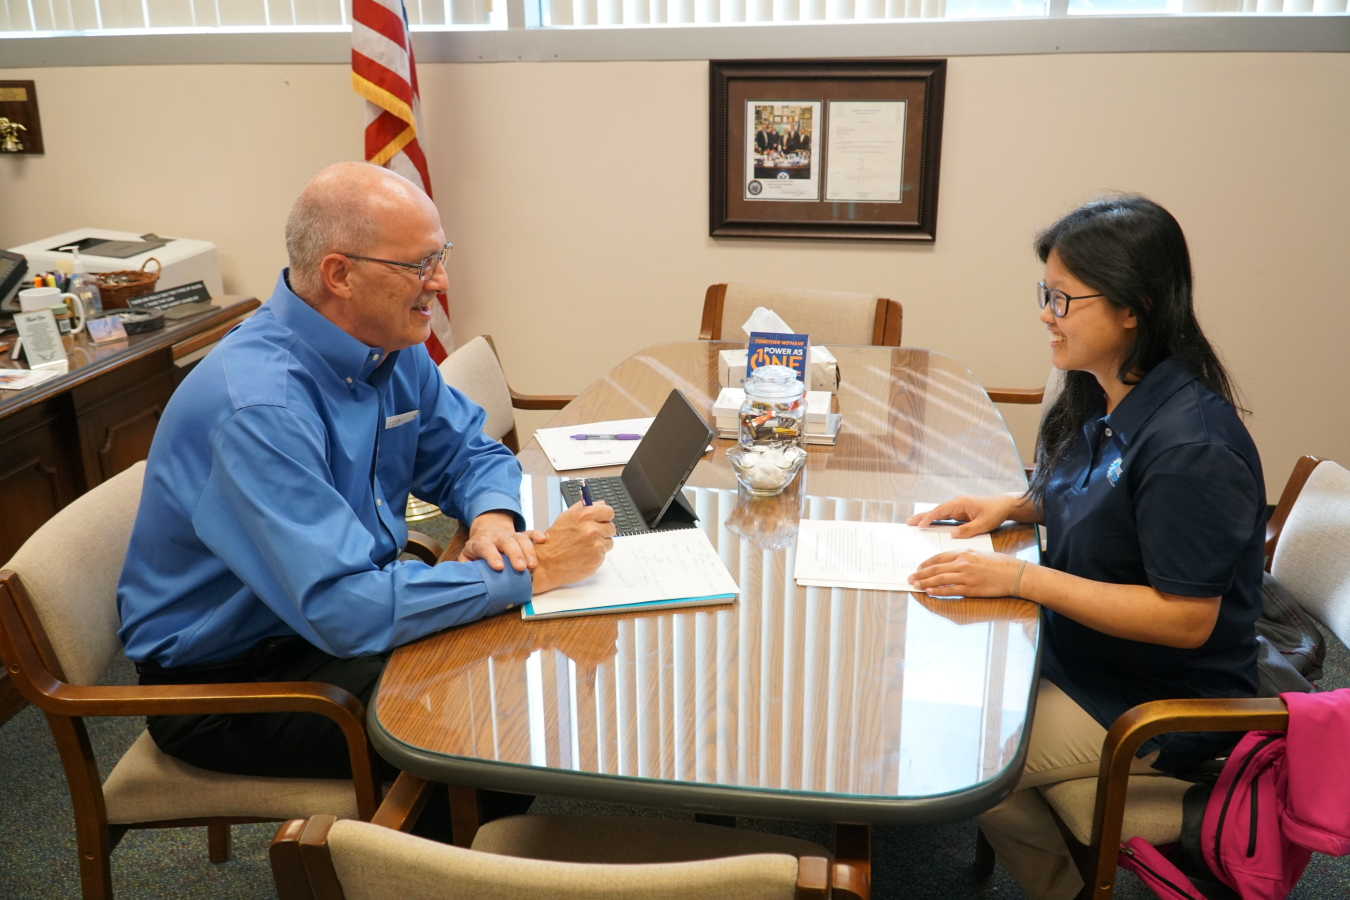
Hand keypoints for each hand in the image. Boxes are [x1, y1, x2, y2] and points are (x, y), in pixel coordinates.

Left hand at [460, 511, 545, 572]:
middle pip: (506, 541)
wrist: (486, 531)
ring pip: (520, 538)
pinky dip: (536, 535)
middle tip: (521, 567)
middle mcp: (496, 536)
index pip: (486, 547)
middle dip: (515, 554)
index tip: (499, 567)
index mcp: (481, 542)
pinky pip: (529, 532)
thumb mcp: (466, 557)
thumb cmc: (477, 550)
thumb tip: (466, 579)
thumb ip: (464, 566)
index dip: (492, 556)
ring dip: (528, 550)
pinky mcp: (519, 535)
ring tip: (532, 564)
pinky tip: (543, 540)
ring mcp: (509, 535)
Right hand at [531, 501, 616, 594]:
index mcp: (585, 516)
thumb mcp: (565, 517)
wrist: (546, 563)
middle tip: (591, 535)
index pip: (609, 511)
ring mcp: (596, 545)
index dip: (604, 516)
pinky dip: (595, 555)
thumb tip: (600, 503)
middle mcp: (592, 530)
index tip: (601, 520)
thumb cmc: (554, 541)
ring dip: (600, 544)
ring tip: (584, 546)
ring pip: (609, 542)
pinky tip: (583, 554)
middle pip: (611, 527)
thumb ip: (584, 508)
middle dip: (603, 531)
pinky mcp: (597, 559)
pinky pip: (603, 554)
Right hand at [906, 494, 1020, 537]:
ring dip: (927, 518)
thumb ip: (968, 530)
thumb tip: (952, 534)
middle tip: (908, 522)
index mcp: (961, 503)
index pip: (942, 510)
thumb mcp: (984, 524)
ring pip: (939, 514)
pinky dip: (935, 521)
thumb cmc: (995, 512)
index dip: (930, 518)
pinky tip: (928, 525)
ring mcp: (957, 508)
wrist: (1004, 505)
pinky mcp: (960, 512)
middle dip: (922, 516)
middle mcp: (957, 504)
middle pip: (936, 511)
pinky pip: (945, 517)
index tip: (920, 525)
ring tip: (913, 523)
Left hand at [908, 550, 1026, 598]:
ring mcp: (966, 577)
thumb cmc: (999, 563)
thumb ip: (963, 556)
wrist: (1014, 574)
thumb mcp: (979, 553)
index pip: (939, 557)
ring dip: (925, 582)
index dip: (926, 563)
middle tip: (910, 577)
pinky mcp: (970, 589)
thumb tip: (950, 563)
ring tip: (915, 585)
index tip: (918, 567)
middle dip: (920, 573)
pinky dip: (938, 591)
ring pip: (939, 579)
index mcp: (964, 552)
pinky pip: (950, 590)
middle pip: (936, 568)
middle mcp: (962, 563)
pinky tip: (929, 592)